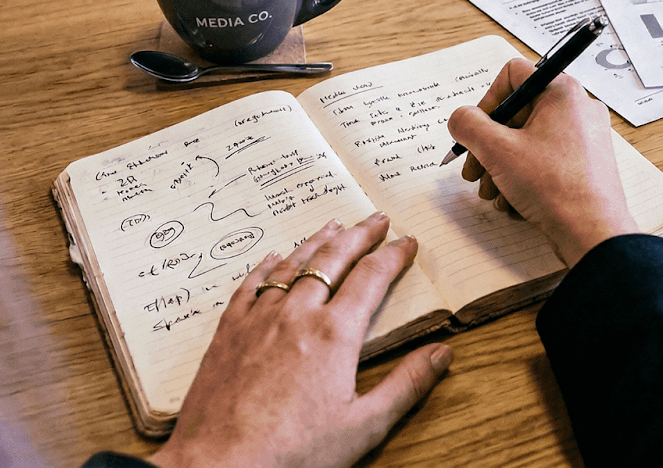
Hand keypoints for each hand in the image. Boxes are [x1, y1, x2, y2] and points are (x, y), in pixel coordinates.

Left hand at [150, 213, 451, 467]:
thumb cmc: (293, 453)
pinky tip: (273, 258)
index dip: (393, 256)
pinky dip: (266, 266)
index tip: (407, 242)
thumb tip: (442, 354)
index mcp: (335, 335)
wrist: (220, 465)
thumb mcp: (363, 427)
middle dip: (359, 235)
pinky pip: (250, 286)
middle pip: (333, 260)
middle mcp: (297, 315)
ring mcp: (258, 320)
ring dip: (317, 242)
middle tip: (376, 219)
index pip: (372, 278)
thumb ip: (406, 386)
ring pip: (292, 265)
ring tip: (333, 226)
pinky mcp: (228, 333)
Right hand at [447, 59, 638, 264]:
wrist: (592, 234)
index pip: (513, 75)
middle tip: (473, 172)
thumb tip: (460, 118)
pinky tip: (514, 203)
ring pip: (528, 141)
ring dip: (501, 167)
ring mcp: (584, 137)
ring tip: (492, 193)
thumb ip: (469, 125)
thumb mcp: (498, 151)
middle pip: (518, 114)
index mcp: (562, 92)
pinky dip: (524, 178)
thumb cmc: (554, 187)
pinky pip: (545, 160)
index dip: (487, 102)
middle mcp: (577, 109)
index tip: (476, 131)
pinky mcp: (585, 164)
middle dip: (489, 146)